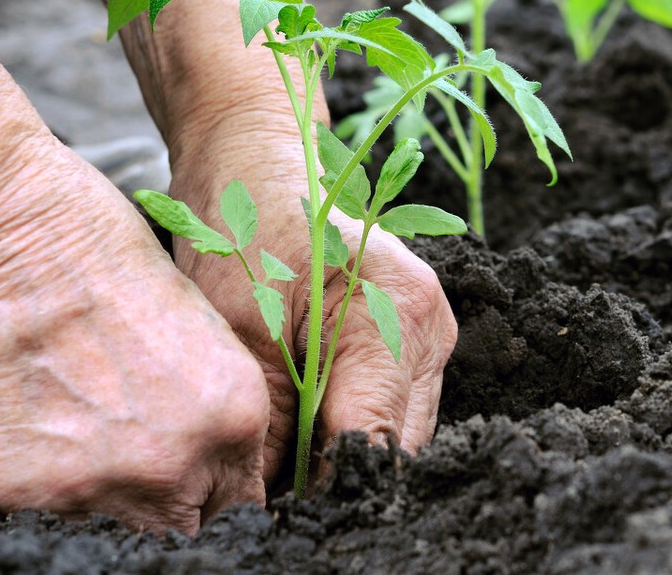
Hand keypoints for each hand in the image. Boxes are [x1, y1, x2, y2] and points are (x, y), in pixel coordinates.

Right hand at [0, 136, 269, 533]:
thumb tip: (205, 450)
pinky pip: (26, 512)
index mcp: (232, 414)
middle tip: (125, 449)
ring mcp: (89, 487)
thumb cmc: (88, 239)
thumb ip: (207, 398)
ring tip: (63, 420)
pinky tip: (14, 419)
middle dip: (160, 498)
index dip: (213, 490)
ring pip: (104, 526)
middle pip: (179, 527)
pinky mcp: (8, 492)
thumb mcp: (190, 315)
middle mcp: (171, 464)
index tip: (192, 480)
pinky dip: (22, 480)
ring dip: (92, 490)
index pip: (239, 502)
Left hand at [169, 121, 457, 485]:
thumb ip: (268, 427)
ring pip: (397, 434)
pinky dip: (347, 426)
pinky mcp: (414, 338)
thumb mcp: (240, 333)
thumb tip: (266, 508)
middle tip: (269, 495)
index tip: (273, 513)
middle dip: (335, 479)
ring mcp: (430, 334)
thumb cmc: (242, 227)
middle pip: (396, 448)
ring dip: (342, 455)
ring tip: (280, 462)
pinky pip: (389, 407)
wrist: (255, 160)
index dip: (323, 491)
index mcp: (400, 316)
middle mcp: (431, 327)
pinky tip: (302, 427)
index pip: (374, 444)